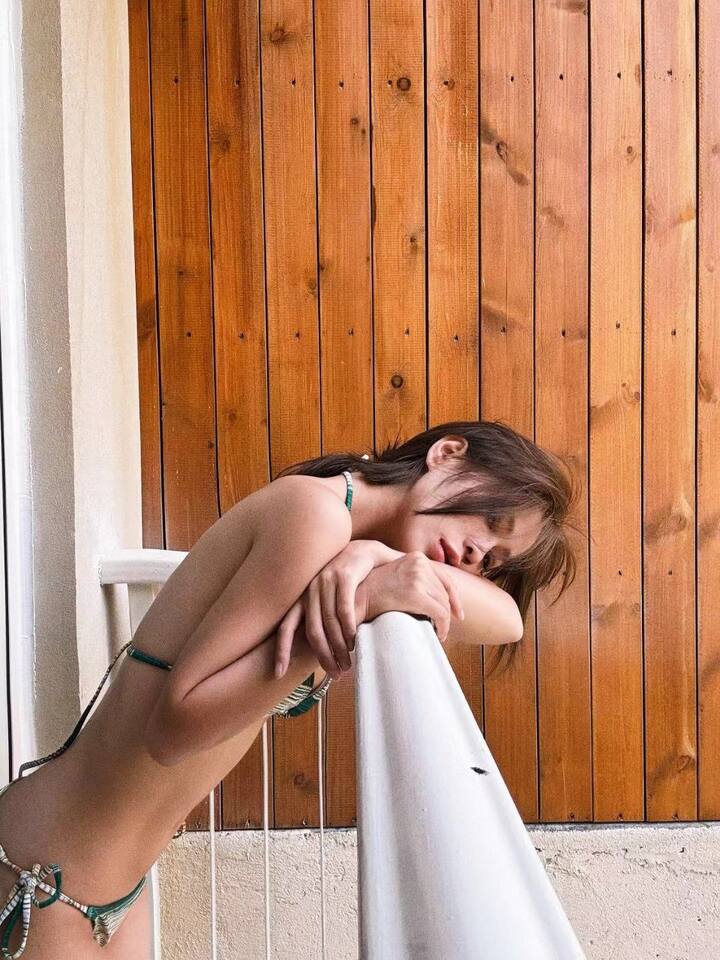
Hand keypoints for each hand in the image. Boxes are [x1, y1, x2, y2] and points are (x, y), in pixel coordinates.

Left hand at [274, 540, 397, 680]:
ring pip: (329, 623)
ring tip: (347, 662)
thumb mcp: (325, 599)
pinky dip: (349, 628)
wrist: (364, 553)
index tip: (278, 673)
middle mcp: (309, 589)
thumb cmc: (345, 584)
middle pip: (312, 631)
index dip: (281, 650)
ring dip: (339, 647)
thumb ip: (317, 620)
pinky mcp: (345, 575)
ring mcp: (326, 580)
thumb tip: (314, 653)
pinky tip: (354, 641)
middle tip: (336, 673)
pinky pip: (345, 609)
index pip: (285, 627)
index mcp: (300, 597)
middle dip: (324, 656)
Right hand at [360, 551, 464, 642]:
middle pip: (444, 593)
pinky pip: (440, 613)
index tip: (459, 614)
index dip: (455, 598)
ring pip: (444, 604)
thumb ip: (415, 580)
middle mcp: (419, 563)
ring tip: (437, 632)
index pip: (445, 578)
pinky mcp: (416, 593)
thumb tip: (436, 596)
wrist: (356, 598)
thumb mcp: (397, 578)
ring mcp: (418, 577)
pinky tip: (438, 634)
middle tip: (442, 628)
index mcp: (416, 557)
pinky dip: (443, 626)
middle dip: (446, 612)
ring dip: (443, 621)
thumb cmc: (374, 593)